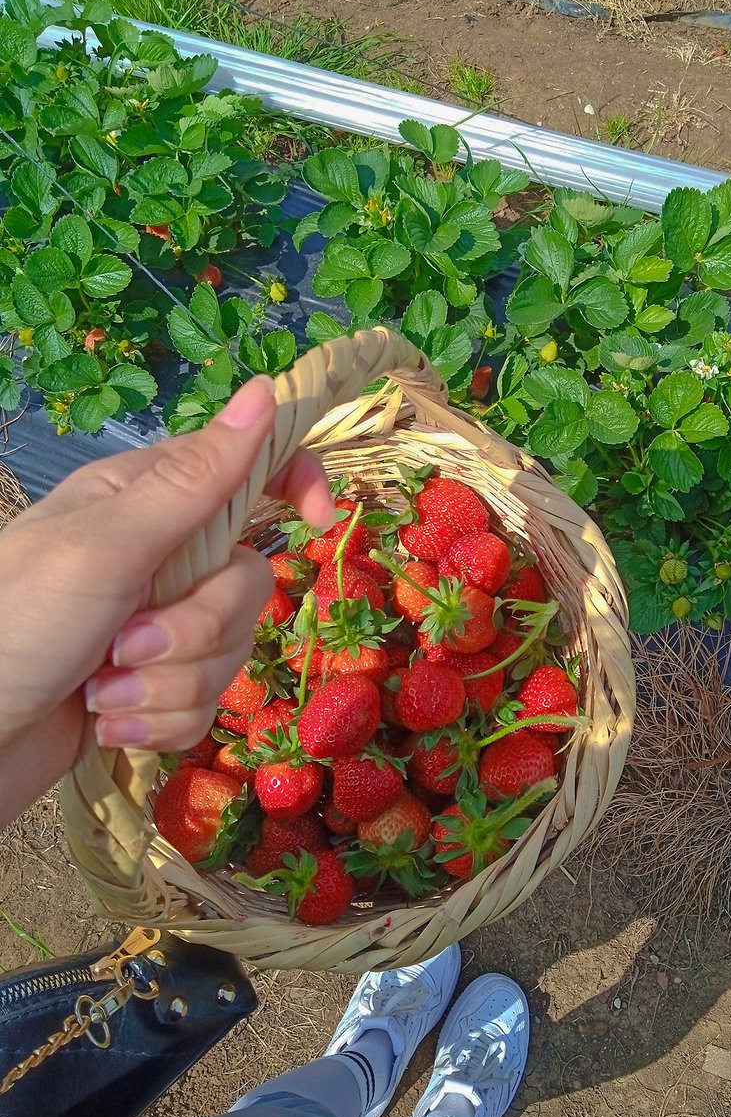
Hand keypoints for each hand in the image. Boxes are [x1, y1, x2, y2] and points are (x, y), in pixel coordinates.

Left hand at [0, 375, 333, 826]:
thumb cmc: (15, 628)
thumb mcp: (105, 547)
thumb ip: (194, 481)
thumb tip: (265, 392)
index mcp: (144, 500)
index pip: (247, 468)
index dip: (294, 483)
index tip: (314, 523)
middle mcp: (159, 556)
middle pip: (249, 581)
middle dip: (196, 630)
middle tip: (127, 647)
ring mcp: (157, 625)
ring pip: (230, 649)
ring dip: (168, 685)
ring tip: (103, 695)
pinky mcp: (154, 688)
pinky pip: (205, 703)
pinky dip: (159, 721)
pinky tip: (107, 724)